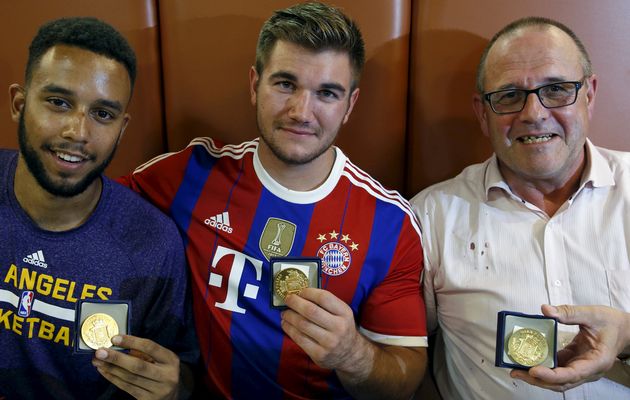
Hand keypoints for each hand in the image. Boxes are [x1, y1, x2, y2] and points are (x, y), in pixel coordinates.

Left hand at [92, 335, 179, 399]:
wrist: (173, 395)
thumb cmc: (163, 371)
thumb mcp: (162, 358)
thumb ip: (145, 352)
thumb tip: (120, 346)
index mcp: (170, 360)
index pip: (150, 348)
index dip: (131, 342)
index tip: (114, 338)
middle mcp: (166, 376)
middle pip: (138, 366)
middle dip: (116, 358)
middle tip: (100, 352)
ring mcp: (157, 390)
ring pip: (129, 378)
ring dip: (110, 368)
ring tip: (97, 361)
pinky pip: (126, 388)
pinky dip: (113, 378)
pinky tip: (104, 371)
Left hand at [281, 288, 372, 376]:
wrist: (351, 354)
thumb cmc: (342, 328)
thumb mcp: (342, 313)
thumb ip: (326, 304)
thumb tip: (300, 294)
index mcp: (345, 313)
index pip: (324, 297)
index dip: (308, 292)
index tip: (300, 291)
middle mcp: (338, 327)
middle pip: (311, 311)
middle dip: (295, 302)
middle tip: (287, 299)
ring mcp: (329, 342)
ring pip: (303, 324)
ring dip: (289, 316)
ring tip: (285, 312)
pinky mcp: (319, 354)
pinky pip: (299, 339)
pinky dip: (289, 329)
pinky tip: (286, 324)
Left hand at [510, 304, 629, 391]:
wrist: (624, 329)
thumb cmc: (612, 322)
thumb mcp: (592, 314)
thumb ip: (569, 312)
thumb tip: (545, 310)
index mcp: (596, 361)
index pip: (572, 374)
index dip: (552, 375)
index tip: (534, 370)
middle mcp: (588, 370)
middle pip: (561, 382)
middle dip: (538, 380)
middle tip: (516, 372)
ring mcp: (581, 367)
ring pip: (557, 379)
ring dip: (537, 376)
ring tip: (516, 369)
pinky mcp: (574, 362)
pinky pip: (557, 368)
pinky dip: (542, 366)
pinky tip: (527, 360)